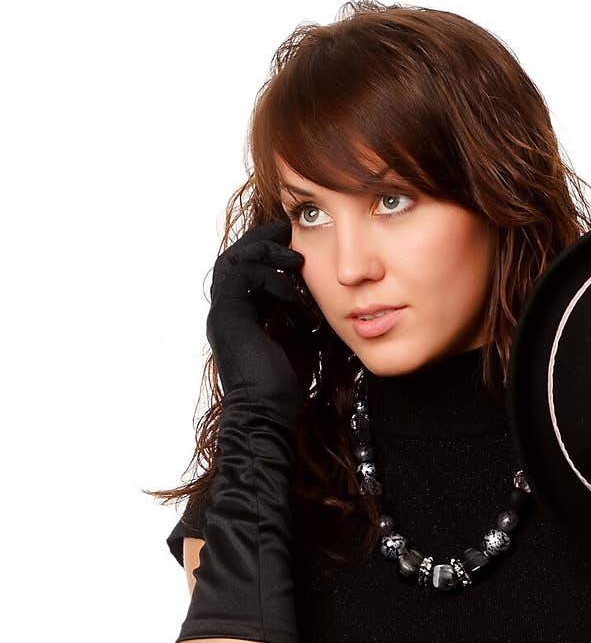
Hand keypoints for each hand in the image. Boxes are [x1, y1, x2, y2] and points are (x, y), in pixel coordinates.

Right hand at [206, 218, 315, 420]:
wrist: (267, 413)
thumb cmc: (284, 387)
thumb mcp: (296, 341)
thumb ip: (296, 315)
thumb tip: (315, 299)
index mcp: (241, 316)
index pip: (248, 270)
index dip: (270, 253)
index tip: (297, 244)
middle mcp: (227, 311)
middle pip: (234, 257)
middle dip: (262, 239)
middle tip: (288, 229)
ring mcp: (222, 314)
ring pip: (233, 261)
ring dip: (266, 253)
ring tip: (296, 257)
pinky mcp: (226, 317)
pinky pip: (244, 279)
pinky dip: (271, 279)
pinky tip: (294, 293)